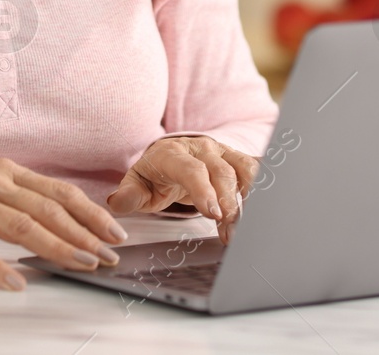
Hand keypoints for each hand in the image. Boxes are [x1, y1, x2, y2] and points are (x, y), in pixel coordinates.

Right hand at [0, 159, 127, 290]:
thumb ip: (21, 205)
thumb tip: (68, 227)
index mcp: (7, 172)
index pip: (58, 192)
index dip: (90, 213)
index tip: (115, 232)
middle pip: (47, 208)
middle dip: (83, 233)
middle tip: (106, 254)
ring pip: (20, 225)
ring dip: (56, 247)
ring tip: (80, 264)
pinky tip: (16, 283)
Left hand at [106, 136, 257, 243]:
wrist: (169, 157)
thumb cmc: (153, 175)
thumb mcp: (136, 185)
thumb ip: (128, 195)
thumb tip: (118, 203)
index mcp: (173, 154)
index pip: (191, 170)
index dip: (204, 190)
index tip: (213, 214)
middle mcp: (200, 148)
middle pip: (221, 171)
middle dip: (228, 201)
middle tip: (230, 230)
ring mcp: (221, 151)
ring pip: (243, 168)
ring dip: (248, 197)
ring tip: (241, 226)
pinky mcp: (236, 158)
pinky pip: (254, 169)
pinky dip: (260, 188)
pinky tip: (259, 210)